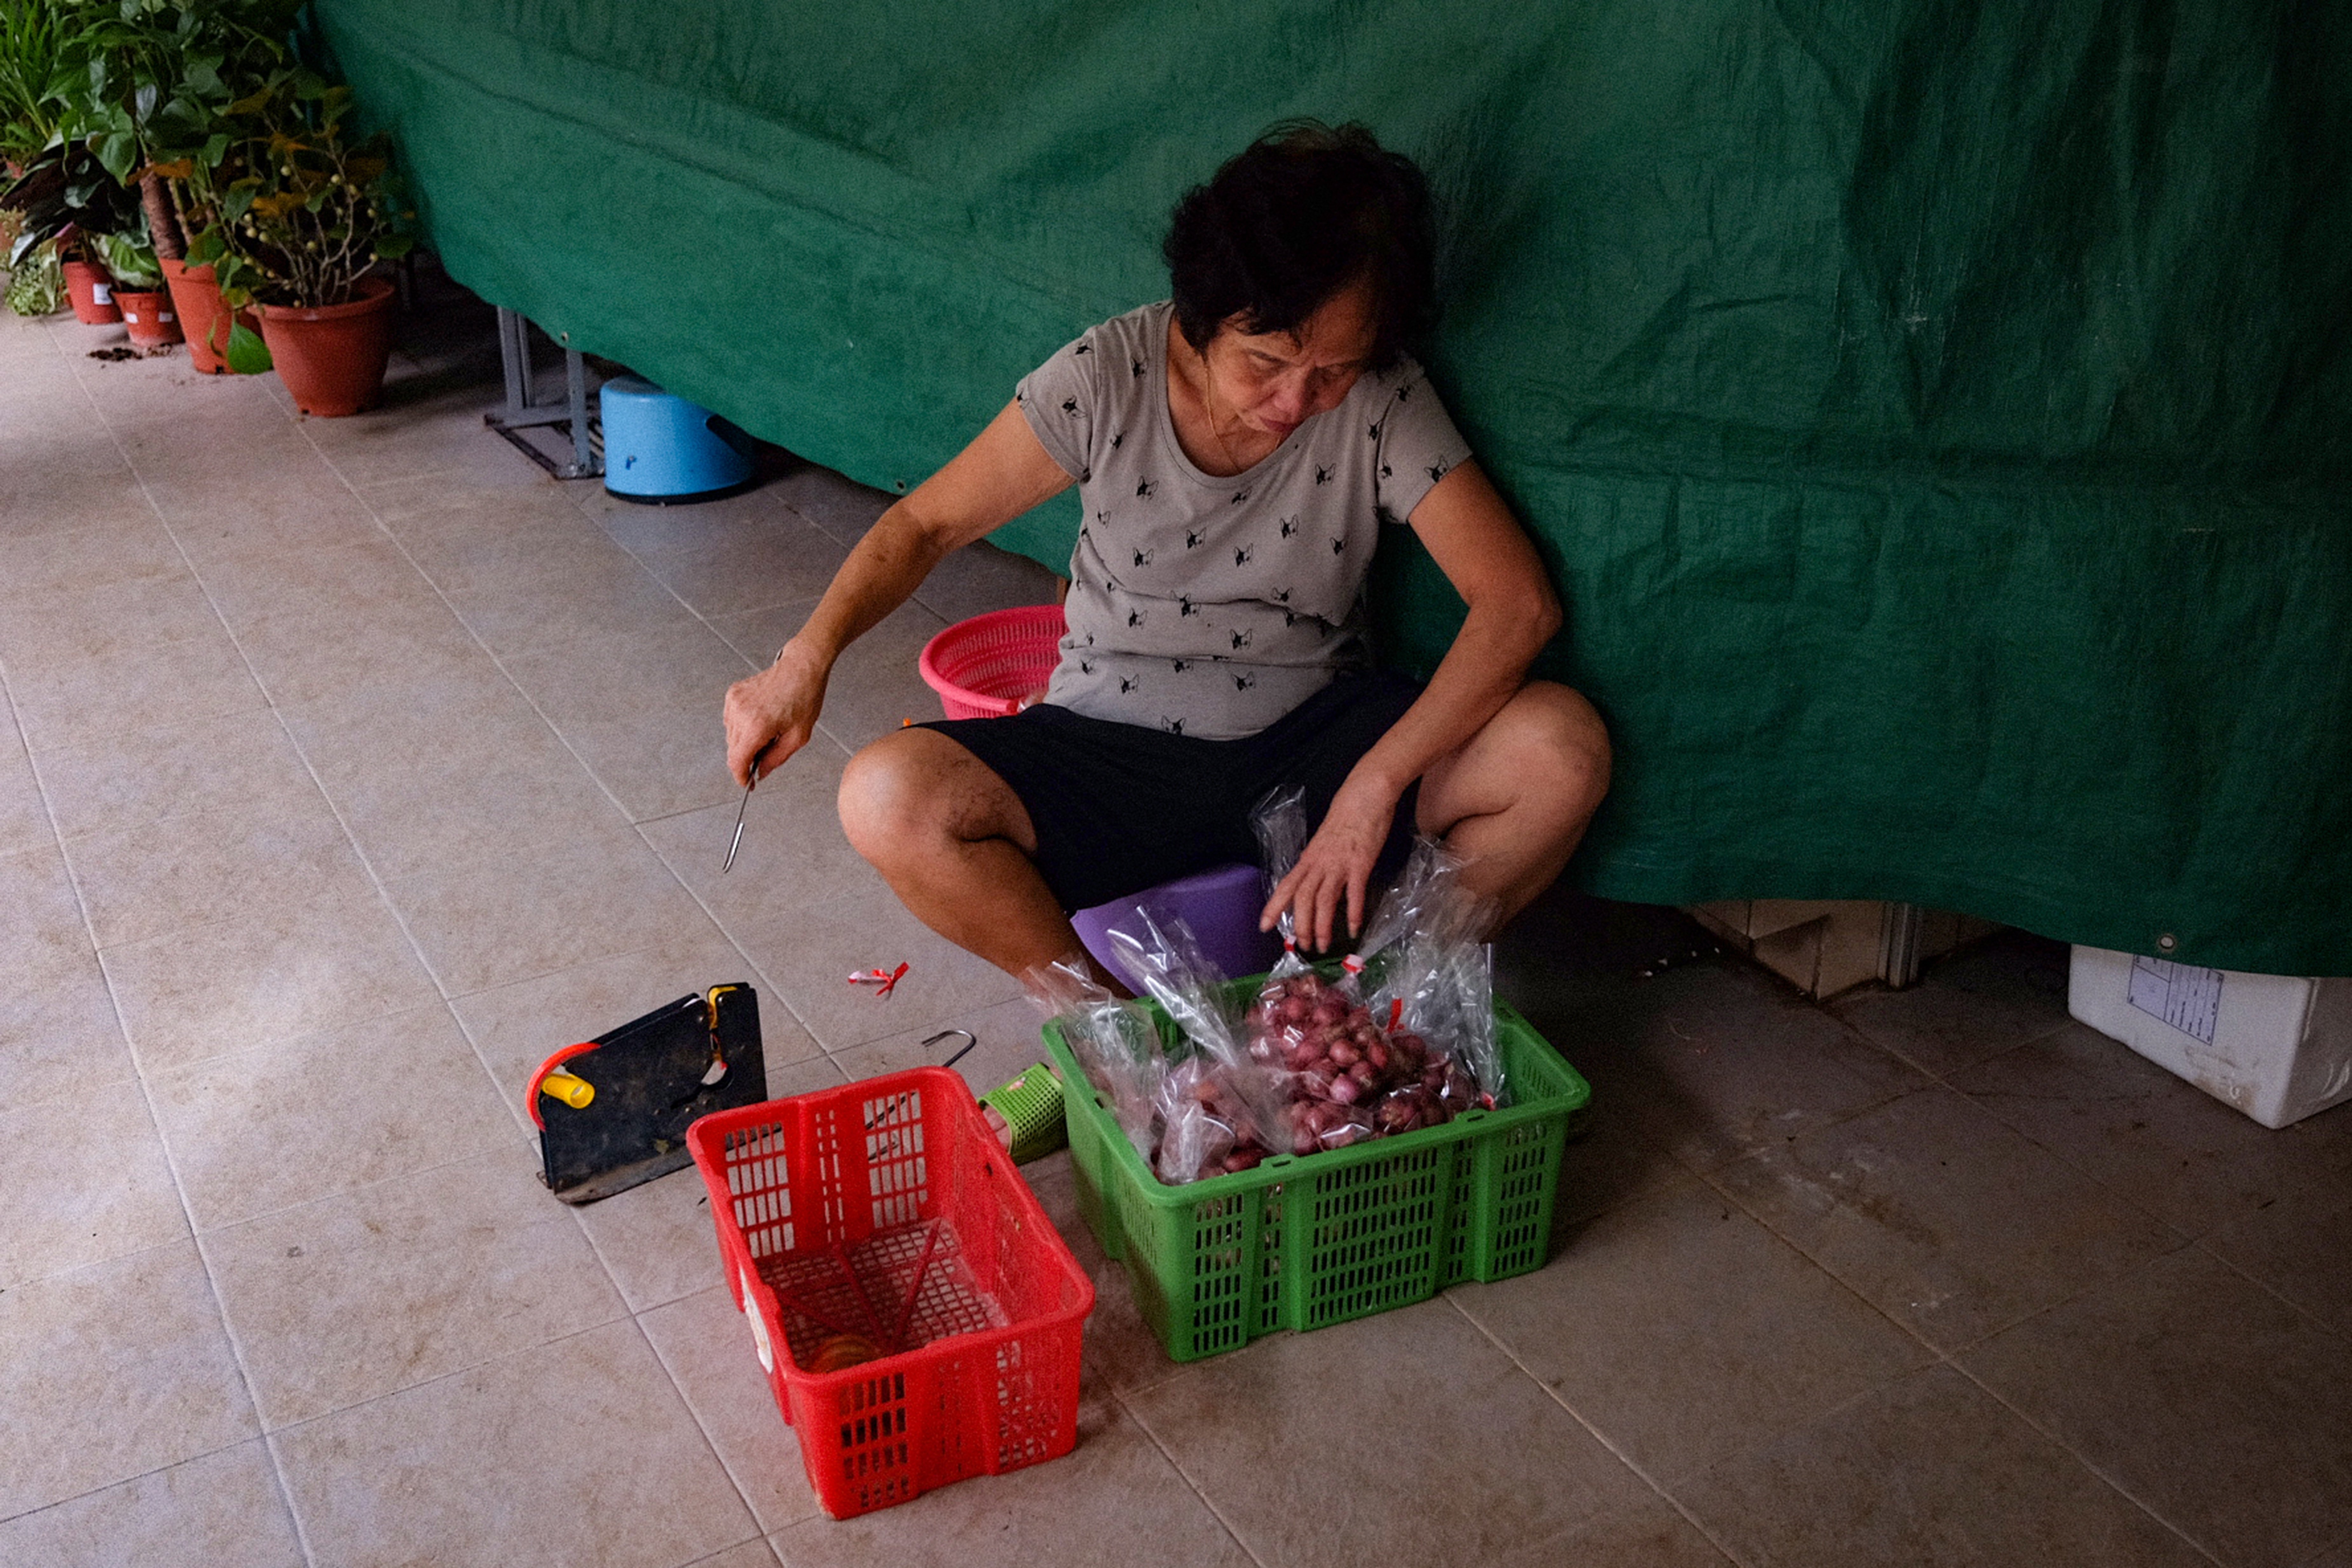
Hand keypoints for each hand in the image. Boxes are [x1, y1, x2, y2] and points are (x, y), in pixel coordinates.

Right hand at [723, 641, 828, 785]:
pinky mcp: (733, 694)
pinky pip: (731, 720)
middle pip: (733, 750)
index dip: (741, 776)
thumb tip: (760, 773)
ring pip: (731, 736)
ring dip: (745, 742)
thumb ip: (775, 759)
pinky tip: (760, 720)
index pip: (736, 761)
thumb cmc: (805, 698)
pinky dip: (742, 726)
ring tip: (768, 732)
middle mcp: (741, 713)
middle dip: (746, 759)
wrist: (801, 667)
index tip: (747, 783)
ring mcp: (734, 702)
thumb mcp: (798, 737)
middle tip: (766, 755)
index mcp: (757, 726)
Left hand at [1259, 774, 1399, 953]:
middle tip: (1302, 945)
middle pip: (1304, 898)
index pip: (1287, 886)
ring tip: (1323, 945)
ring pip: (1325, 900)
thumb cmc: (1345, 820)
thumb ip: (1317, 864)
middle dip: (1301, 925)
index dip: (1274, 907)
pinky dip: (1353, 913)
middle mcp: (1319, 863)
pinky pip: (1355, 893)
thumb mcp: (1323, 843)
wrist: (1364, 797)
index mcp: (1308, 858)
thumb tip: (1312, 882)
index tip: (1264, 926)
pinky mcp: (1360, 864)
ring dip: (1322, 926)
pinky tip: (1352, 929)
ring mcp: (1339, 864)